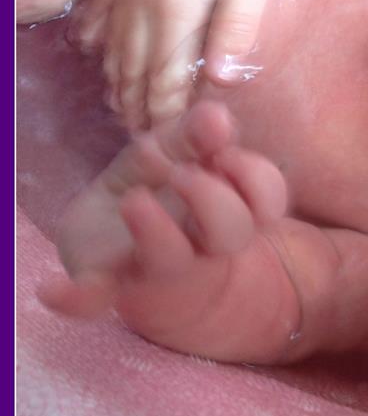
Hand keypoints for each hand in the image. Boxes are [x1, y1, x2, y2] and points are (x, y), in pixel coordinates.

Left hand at [40, 101, 297, 361]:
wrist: (109, 240)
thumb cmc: (157, 192)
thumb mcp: (173, 154)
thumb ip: (192, 135)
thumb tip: (219, 114)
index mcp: (226, 209)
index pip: (268, 202)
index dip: (255, 179)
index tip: (224, 153)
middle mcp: (200, 244)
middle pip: (233, 233)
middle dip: (214, 199)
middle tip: (183, 175)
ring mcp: (152, 266)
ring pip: (173, 263)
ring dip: (157, 233)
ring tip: (135, 200)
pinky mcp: (105, 285)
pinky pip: (94, 300)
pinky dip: (76, 297)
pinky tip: (53, 289)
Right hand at [77, 0, 287, 129]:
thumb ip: (234, 31)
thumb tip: (220, 83)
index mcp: (177, 10)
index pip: (165, 77)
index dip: (165, 111)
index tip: (166, 140)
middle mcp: (144, 0)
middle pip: (135, 67)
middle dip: (139, 105)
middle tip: (142, 139)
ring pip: (115, 43)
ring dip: (117, 79)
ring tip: (119, 107)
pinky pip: (102, 8)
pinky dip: (98, 37)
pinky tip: (94, 49)